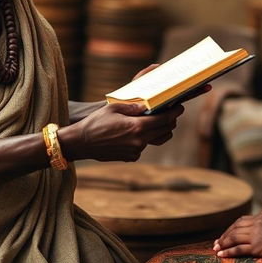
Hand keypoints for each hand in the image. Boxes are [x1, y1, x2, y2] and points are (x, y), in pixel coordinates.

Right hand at [60, 101, 183, 161]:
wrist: (81, 143)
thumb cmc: (96, 122)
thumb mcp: (114, 108)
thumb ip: (134, 106)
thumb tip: (148, 105)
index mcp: (137, 127)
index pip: (163, 120)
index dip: (174, 113)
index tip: (179, 107)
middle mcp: (139, 141)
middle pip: (163, 131)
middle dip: (170, 121)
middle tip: (171, 113)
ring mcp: (135, 151)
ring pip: (154, 140)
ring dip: (158, 131)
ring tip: (154, 121)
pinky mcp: (130, 157)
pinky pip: (142, 146)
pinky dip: (143, 139)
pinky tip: (133, 132)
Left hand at [213, 209, 261, 257]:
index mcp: (260, 217)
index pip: (241, 221)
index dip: (232, 228)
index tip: (226, 233)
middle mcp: (255, 225)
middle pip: (234, 229)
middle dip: (224, 236)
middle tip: (217, 242)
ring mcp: (255, 236)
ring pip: (234, 238)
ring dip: (223, 243)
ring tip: (216, 248)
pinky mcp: (256, 247)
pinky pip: (238, 249)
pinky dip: (228, 252)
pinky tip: (221, 255)